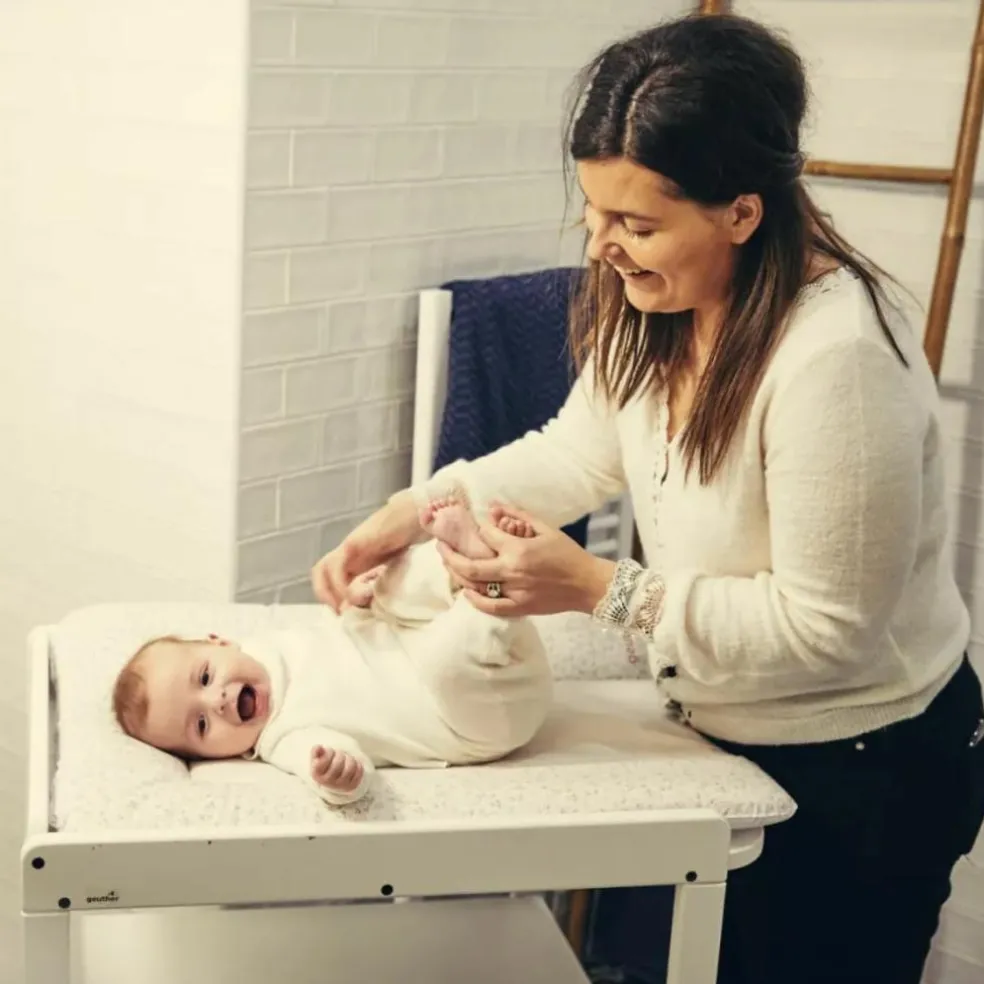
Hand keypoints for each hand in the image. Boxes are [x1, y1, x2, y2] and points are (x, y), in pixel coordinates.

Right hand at [310, 745, 363, 792]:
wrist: (331, 779)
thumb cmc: (324, 765)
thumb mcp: (317, 758)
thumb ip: (316, 751)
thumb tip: (318, 748)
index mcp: (317, 774)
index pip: (324, 762)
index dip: (329, 752)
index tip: (330, 751)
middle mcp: (328, 782)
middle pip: (338, 764)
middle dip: (340, 754)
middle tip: (339, 753)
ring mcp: (340, 785)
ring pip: (349, 768)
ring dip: (350, 759)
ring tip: (347, 758)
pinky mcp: (351, 786)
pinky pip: (359, 772)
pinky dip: (358, 764)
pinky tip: (353, 763)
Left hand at [311, 490, 421, 611]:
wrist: (418, 514)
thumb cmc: (411, 536)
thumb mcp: (396, 562)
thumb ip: (385, 576)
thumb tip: (377, 600)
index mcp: (358, 556)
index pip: (331, 576)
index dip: (333, 596)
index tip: (346, 613)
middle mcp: (350, 551)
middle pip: (320, 570)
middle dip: (325, 594)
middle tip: (341, 613)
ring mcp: (351, 545)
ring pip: (324, 568)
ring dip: (329, 591)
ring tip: (344, 607)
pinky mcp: (356, 541)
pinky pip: (337, 564)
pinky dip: (339, 583)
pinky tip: (353, 594)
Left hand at [438, 504, 616, 616]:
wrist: (587, 584)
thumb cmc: (568, 554)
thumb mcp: (546, 528)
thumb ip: (518, 515)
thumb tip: (493, 506)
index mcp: (519, 550)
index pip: (486, 536)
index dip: (480, 528)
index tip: (479, 525)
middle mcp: (512, 572)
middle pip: (469, 565)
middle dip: (449, 554)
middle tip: (440, 544)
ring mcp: (514, 592)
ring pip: (476, 586)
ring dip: (458, 574)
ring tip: (449, 563)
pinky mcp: (519, 607)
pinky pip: (490, 607)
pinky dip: (475, 600)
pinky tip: (466, 590)